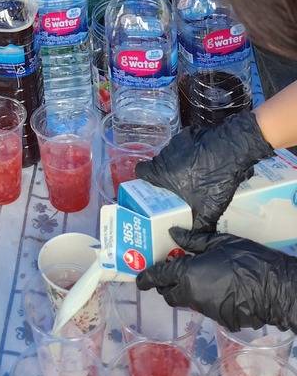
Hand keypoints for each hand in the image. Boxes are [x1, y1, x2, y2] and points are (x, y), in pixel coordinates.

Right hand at [135, 111, 272, 233]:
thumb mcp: (210, 209)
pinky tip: (204, 162)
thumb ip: (199, 228)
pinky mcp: (189, 134)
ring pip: (171, 155)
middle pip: (157, 165)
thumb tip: (192, 242)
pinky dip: (190, 153)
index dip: (144, 180)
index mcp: (162, 172)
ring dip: (178, 164)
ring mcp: (177, 141)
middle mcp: (165, 155)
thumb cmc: (216, 179)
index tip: (154, 188)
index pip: (141, 172)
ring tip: (194, 176)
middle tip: (176, 188)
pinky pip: (183, 145)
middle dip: (165, 176)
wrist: (234, 149)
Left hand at [137, 227, 296, 332]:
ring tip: (200, 276)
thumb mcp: (219, 242)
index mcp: (187, 275)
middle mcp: (192, 296)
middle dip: (166, 286)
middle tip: (172, 273)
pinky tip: (220, 287)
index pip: (158, 277)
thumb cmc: (246, 259)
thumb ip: (193, 240)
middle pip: (170, 295)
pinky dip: (207, 298)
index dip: (146, 278)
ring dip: (187, 291)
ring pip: (188, 302)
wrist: (274, 288)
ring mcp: (207, 311)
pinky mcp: (221, 320)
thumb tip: (173, 234)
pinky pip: (206, 308)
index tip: (139, 280)